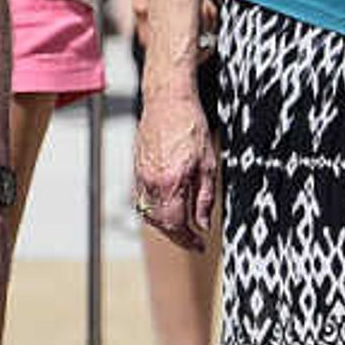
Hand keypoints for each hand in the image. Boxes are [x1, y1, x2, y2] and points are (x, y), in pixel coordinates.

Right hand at [133, 87, 220, 247]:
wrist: (167, 100)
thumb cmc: (190, 125)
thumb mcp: (208, 164)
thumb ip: (204, 197)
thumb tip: (203, 223)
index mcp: (170, 183)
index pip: (176, 224)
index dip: (188, 239)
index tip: (200, 244)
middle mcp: (151, 183)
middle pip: (160, 223)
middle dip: (176, 236)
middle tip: (193, 240)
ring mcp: (141, 176)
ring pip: (148, 213)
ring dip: (164, 225)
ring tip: (182, 227)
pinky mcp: (137, 169)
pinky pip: (143, 199)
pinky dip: (155, 209)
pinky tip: (168, 207)